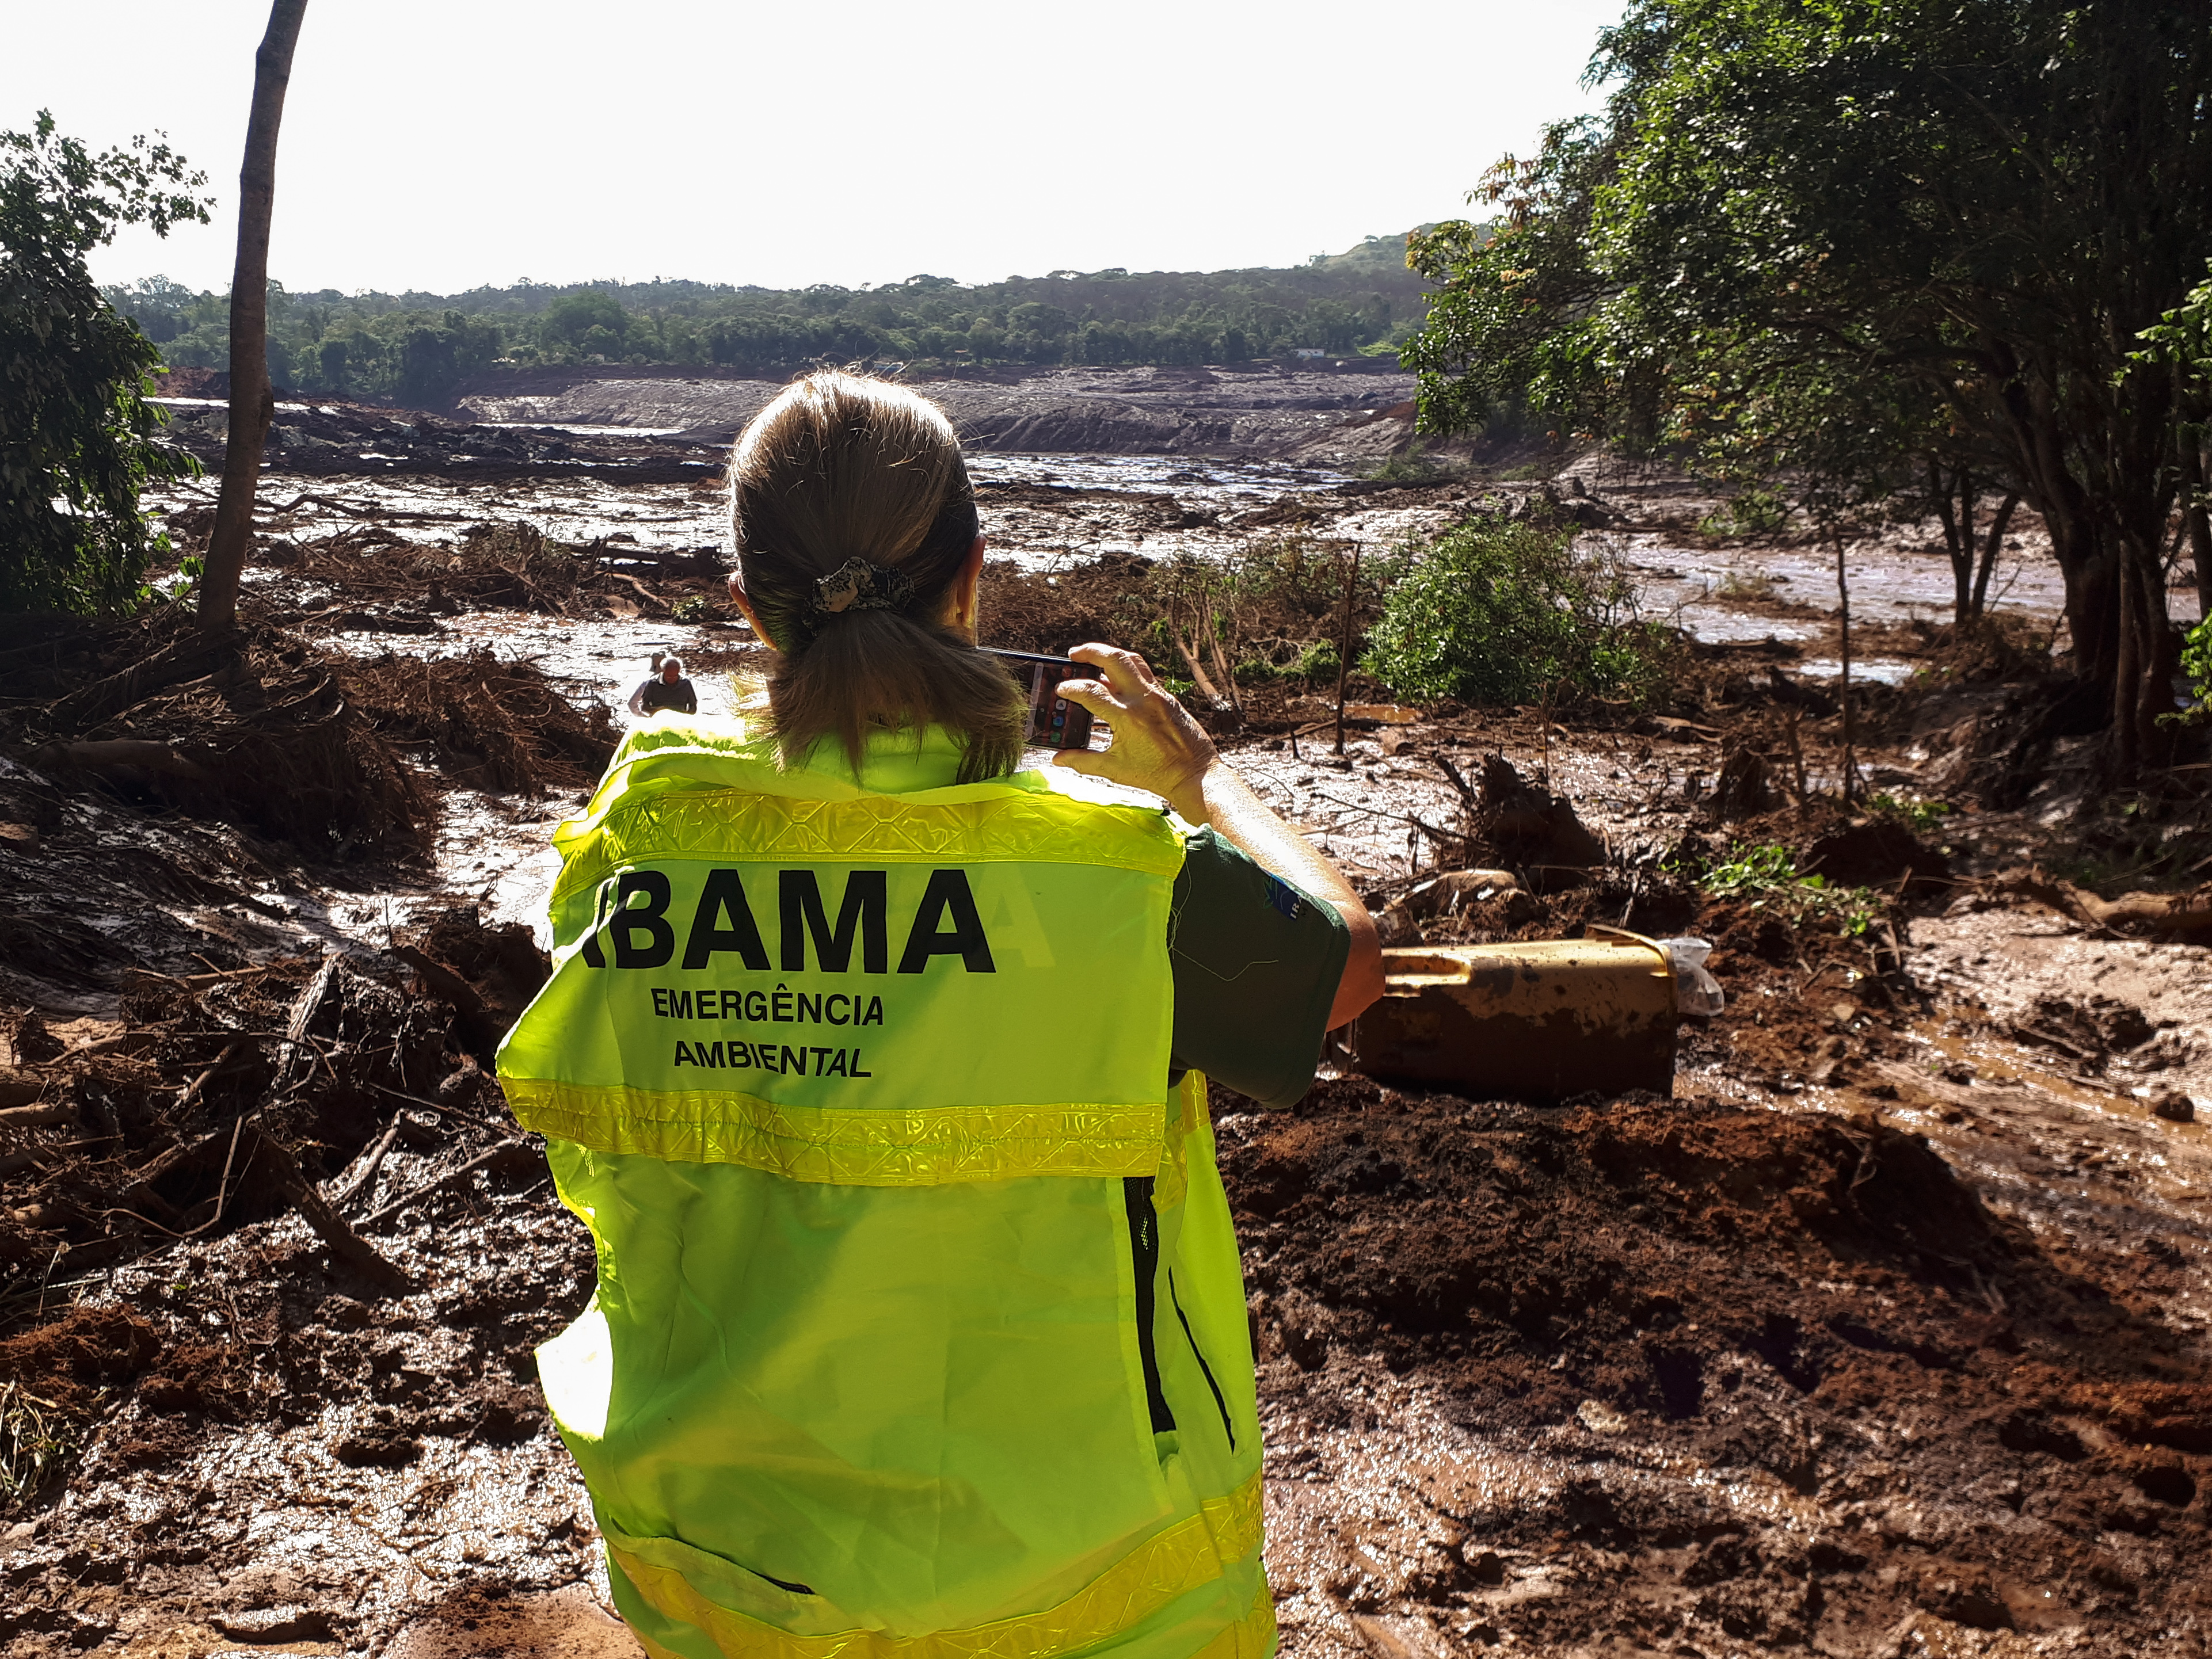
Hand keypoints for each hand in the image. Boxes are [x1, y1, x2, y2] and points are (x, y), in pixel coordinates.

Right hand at [1052, 644, 1218, 818]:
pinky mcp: (1168, 697)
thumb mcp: (1115, 769)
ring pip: (1132, 660)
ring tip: (1094, 658)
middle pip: (1113, 659)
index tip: (1061, 690)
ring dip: (1110, 655)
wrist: (1194, 775)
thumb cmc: (1157, 774)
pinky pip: (1145, 674)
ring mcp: (1158, 695)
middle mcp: (1143, 699)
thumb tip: (1059, 759)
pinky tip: (1117, 679)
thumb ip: (1083, 761)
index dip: (1071, 688)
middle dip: (1089, 651)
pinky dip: (1127, 670)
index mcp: (1127, 717)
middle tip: (1073, 655)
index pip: (1091, 691)